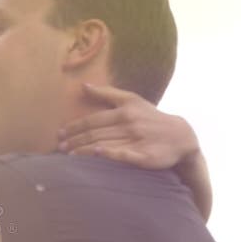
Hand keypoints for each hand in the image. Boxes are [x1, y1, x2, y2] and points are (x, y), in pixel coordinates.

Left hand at [58, 83, 199, 169]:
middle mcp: (129, 124)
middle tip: (59, 147)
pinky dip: (111, 153)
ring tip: (68, 156)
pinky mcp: (145, 155)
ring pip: (105, 144)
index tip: (59, 134)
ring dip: (84, 150)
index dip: (74, 127)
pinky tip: (98, 154)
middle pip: (95, 134)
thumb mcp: (132, 100)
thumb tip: (83, 85)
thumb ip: (107, 93)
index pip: (93, 120)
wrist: (181, 136)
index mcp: (124, 111)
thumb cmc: (151, 117)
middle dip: (75, 141)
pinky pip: (125, 154)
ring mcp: (137, 140)